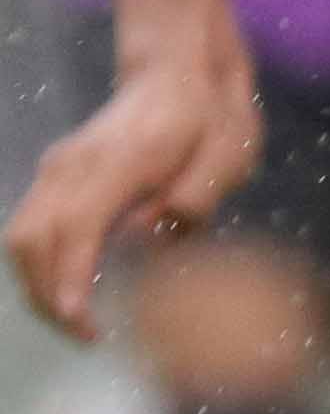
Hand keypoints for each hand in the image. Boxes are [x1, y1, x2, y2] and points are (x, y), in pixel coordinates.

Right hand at [6, 47, 259, 342]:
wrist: (172, 75)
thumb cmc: (206, 120)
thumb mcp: (225, 152)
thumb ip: (196, 194)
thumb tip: (150, 234)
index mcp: (115, 162)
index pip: (75, 227)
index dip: (71, 278)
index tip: (80, 320)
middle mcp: (71, 166)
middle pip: (31, 241)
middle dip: (49, 297)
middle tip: (88, 338)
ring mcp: (55, 170)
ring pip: (21, 239)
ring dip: (38, 287)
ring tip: (77, 324)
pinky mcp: (54, 178)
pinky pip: (29, 230)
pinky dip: (39, 267)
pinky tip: (70, 294)